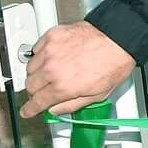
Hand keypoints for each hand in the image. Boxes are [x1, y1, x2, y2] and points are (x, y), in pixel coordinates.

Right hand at [19, 21, 134, 118]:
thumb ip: (71, 105)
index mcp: (63, 87)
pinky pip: (36, 49)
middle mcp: (52, 69)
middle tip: (45, 90)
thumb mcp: (97, 95)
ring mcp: (50, 51)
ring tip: (52, 72)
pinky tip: (54, 56)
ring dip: (37, 73)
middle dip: (36, 91)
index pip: (36, 102)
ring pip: (30, 68)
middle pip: (30, 86)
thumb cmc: (113, 64)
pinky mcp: (52, 36)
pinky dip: (41, 55)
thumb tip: (55, 110)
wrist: (120, 39)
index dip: (30, 109)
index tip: (27, 111)